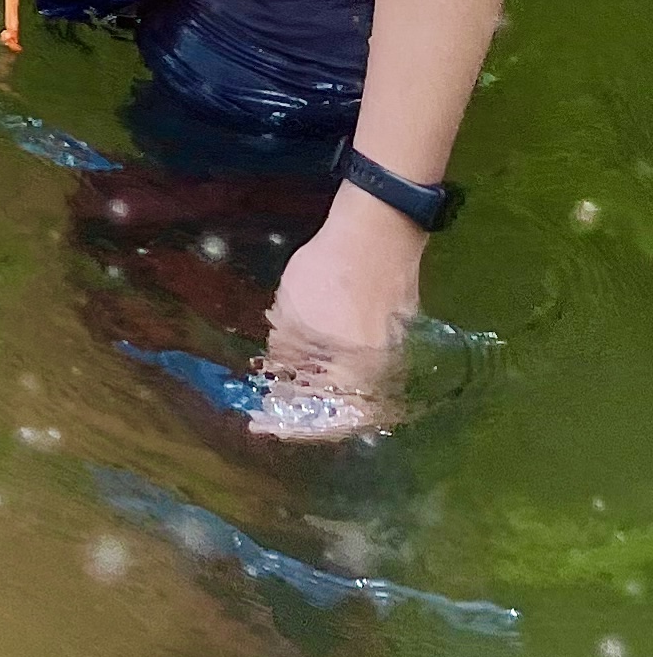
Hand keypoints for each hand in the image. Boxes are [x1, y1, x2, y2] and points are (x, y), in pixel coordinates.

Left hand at [254, 188, 425, 440]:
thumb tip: (279, 386)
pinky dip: (333, 366)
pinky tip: (309, 357)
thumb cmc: (331, 279)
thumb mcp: (293, 319)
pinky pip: (360, 364)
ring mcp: (394, 358)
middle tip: (271, 405)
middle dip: (303, 408)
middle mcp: (384, 380)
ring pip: (350, 385)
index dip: (289, 425)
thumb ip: (285, 359)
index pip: (323, 422)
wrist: (376, 231)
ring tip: (284, 382)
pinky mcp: (395, 336)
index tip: (261, 424)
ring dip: (316, 388)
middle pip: (340, 409)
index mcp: (361, 383)